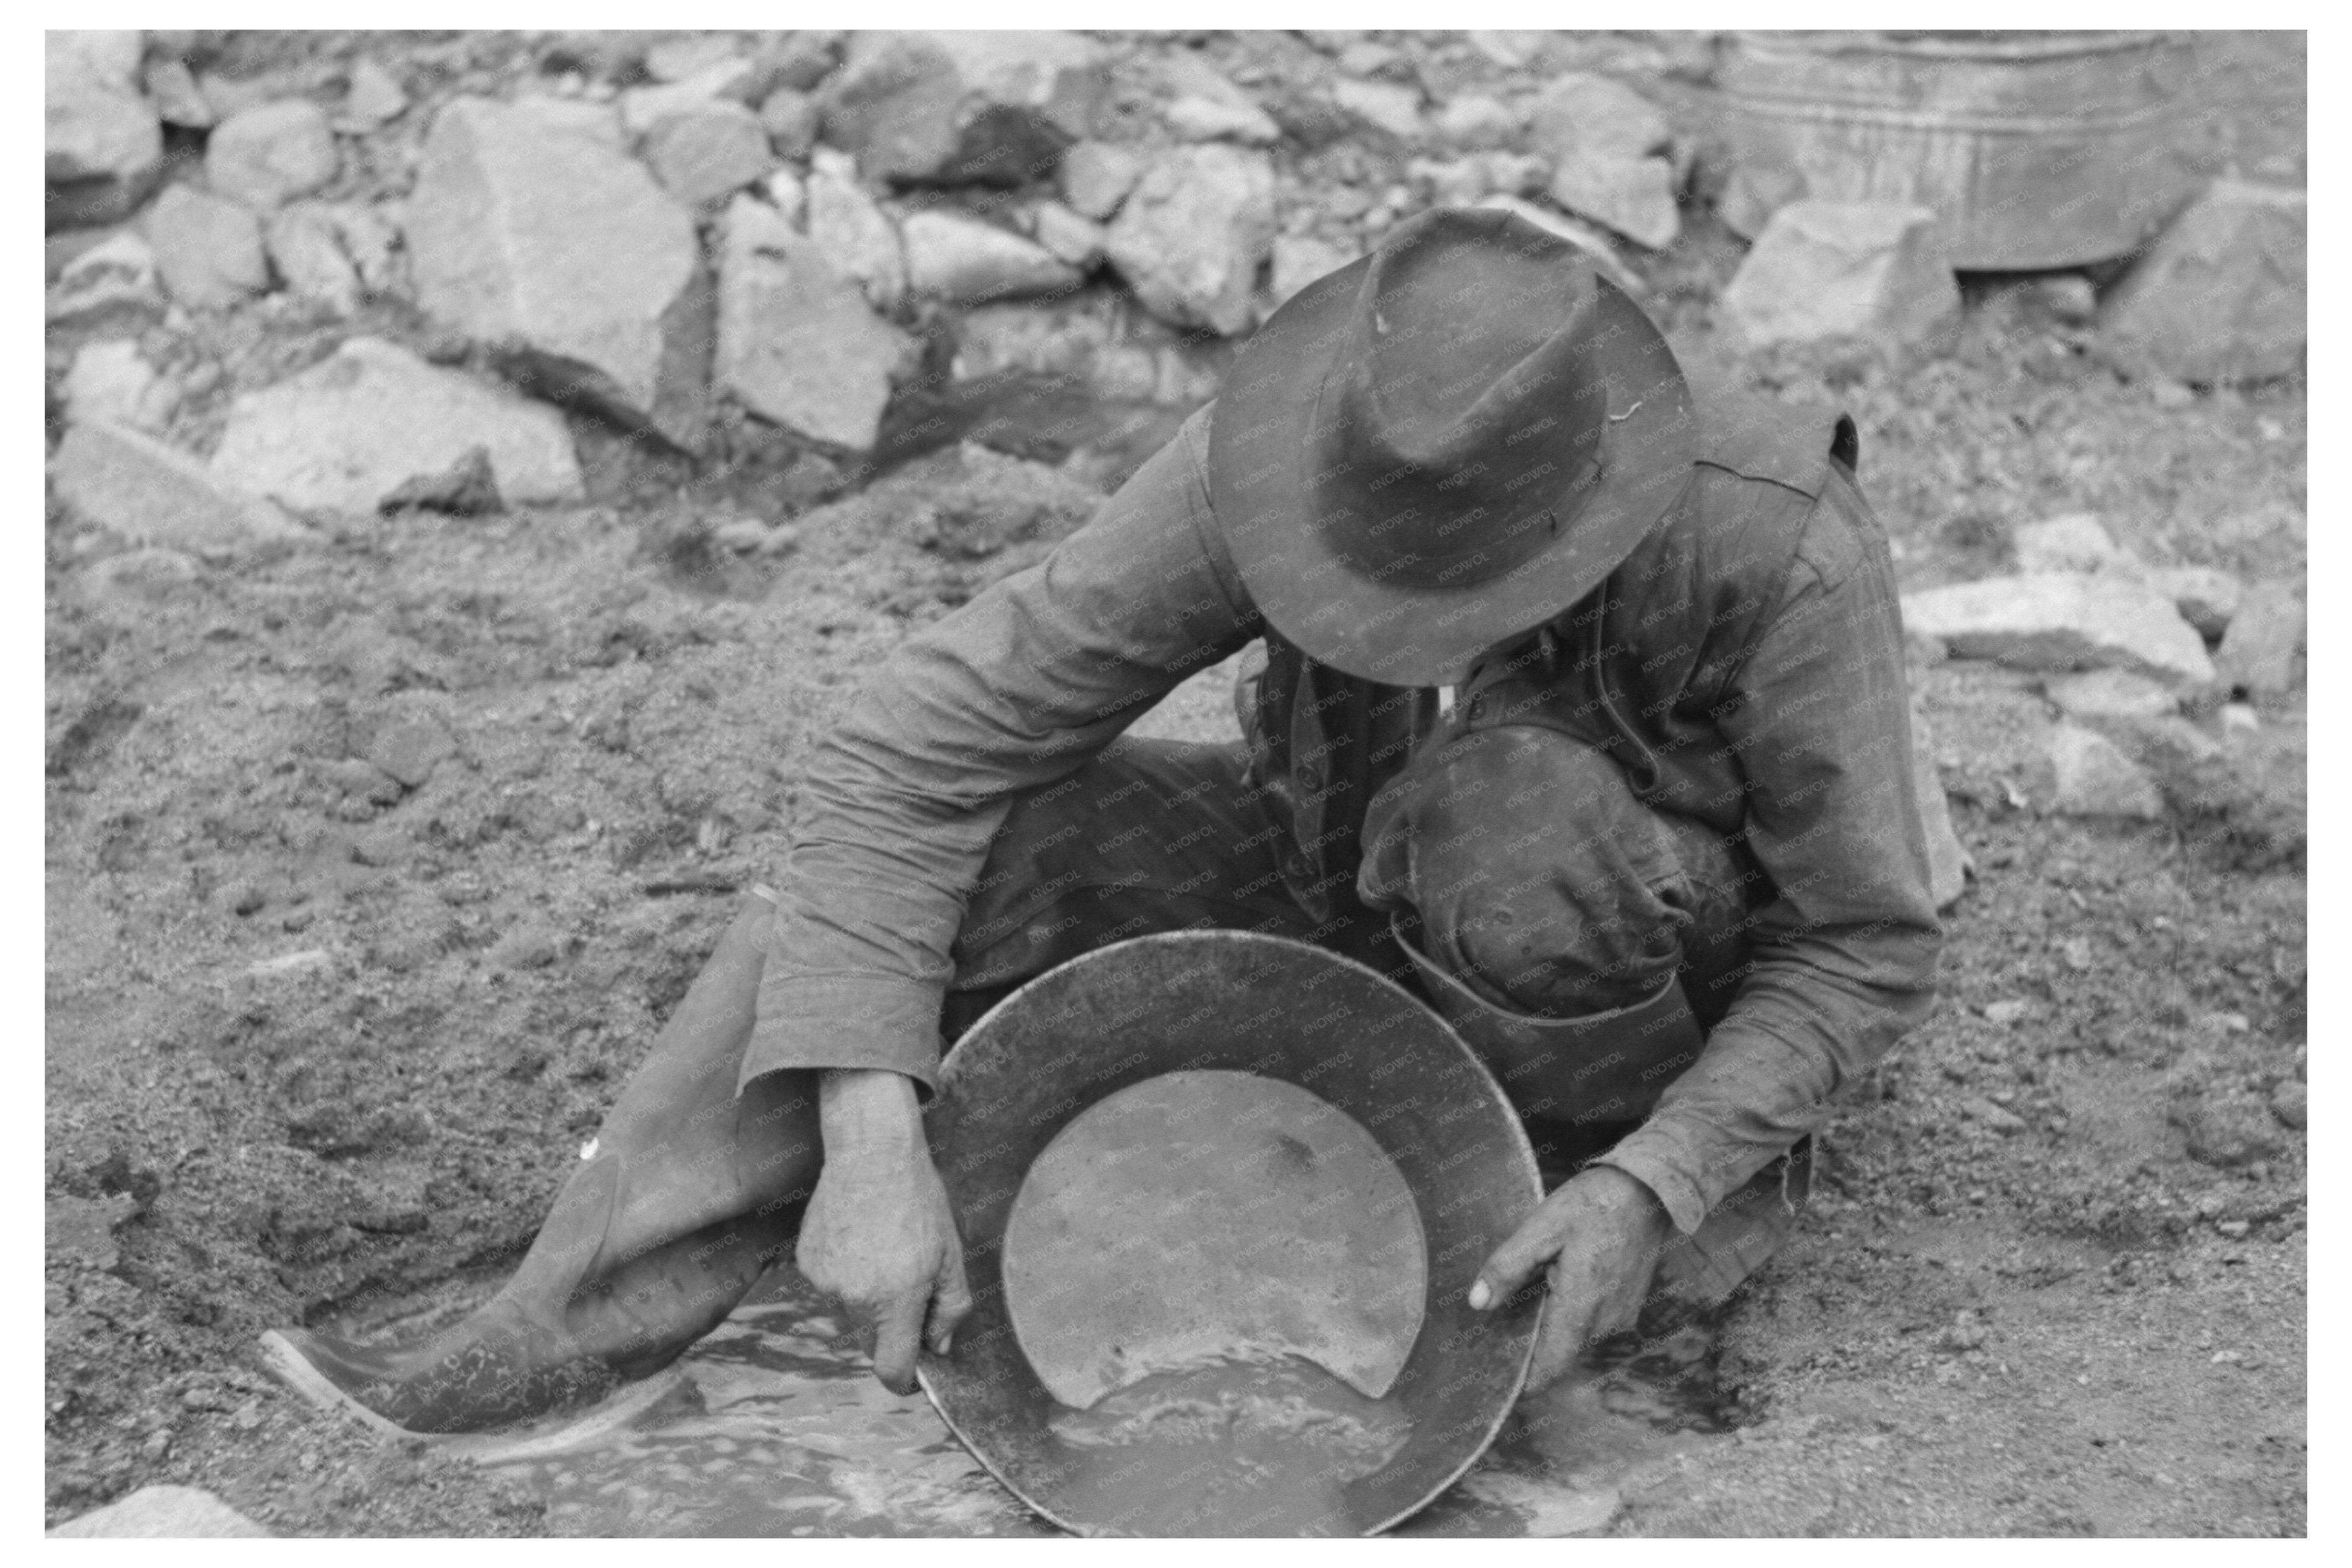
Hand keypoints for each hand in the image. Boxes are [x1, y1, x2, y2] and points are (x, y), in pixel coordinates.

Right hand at [795, 1070, 971, 1395]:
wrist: (871, 1152)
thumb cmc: (918, 1200)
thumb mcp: (951, 1254)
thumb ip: (950, 1309)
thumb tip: (938, 1347)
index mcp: (894, 1300)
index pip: (892, 1369)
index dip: (907, 1380)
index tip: (917, 1375)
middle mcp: (853, 1298)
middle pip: (872, 1342)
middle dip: (893, 1331)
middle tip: (912, 1290)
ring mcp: (824, 1281)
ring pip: (850, 1312)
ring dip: (869, 1299)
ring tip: (884, 1249)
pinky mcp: (807, 1263)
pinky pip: (831, 1286)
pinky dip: (848, 1274)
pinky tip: (861, 1237)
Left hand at [1466, 1164, 1673, 1393]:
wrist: (1646, 1190)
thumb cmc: (1591, 1205)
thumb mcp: (1540, 1228)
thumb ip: (1507, 1268)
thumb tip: (1477, 1303)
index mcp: (1581, 1307)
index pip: (1550, 1368)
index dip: (1524, 1382)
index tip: (1498, 1380)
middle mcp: (1606, 1323)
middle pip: (1560, 1354)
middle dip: (1533, 1343)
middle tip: (1504, 1316)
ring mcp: (1622, 1318)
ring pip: (1576, 1339)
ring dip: (1554, 1325)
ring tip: (1535, 1288)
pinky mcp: (1628, 1308)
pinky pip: (1592, 1324)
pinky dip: (1573, 1313)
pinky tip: (1559, 1282)